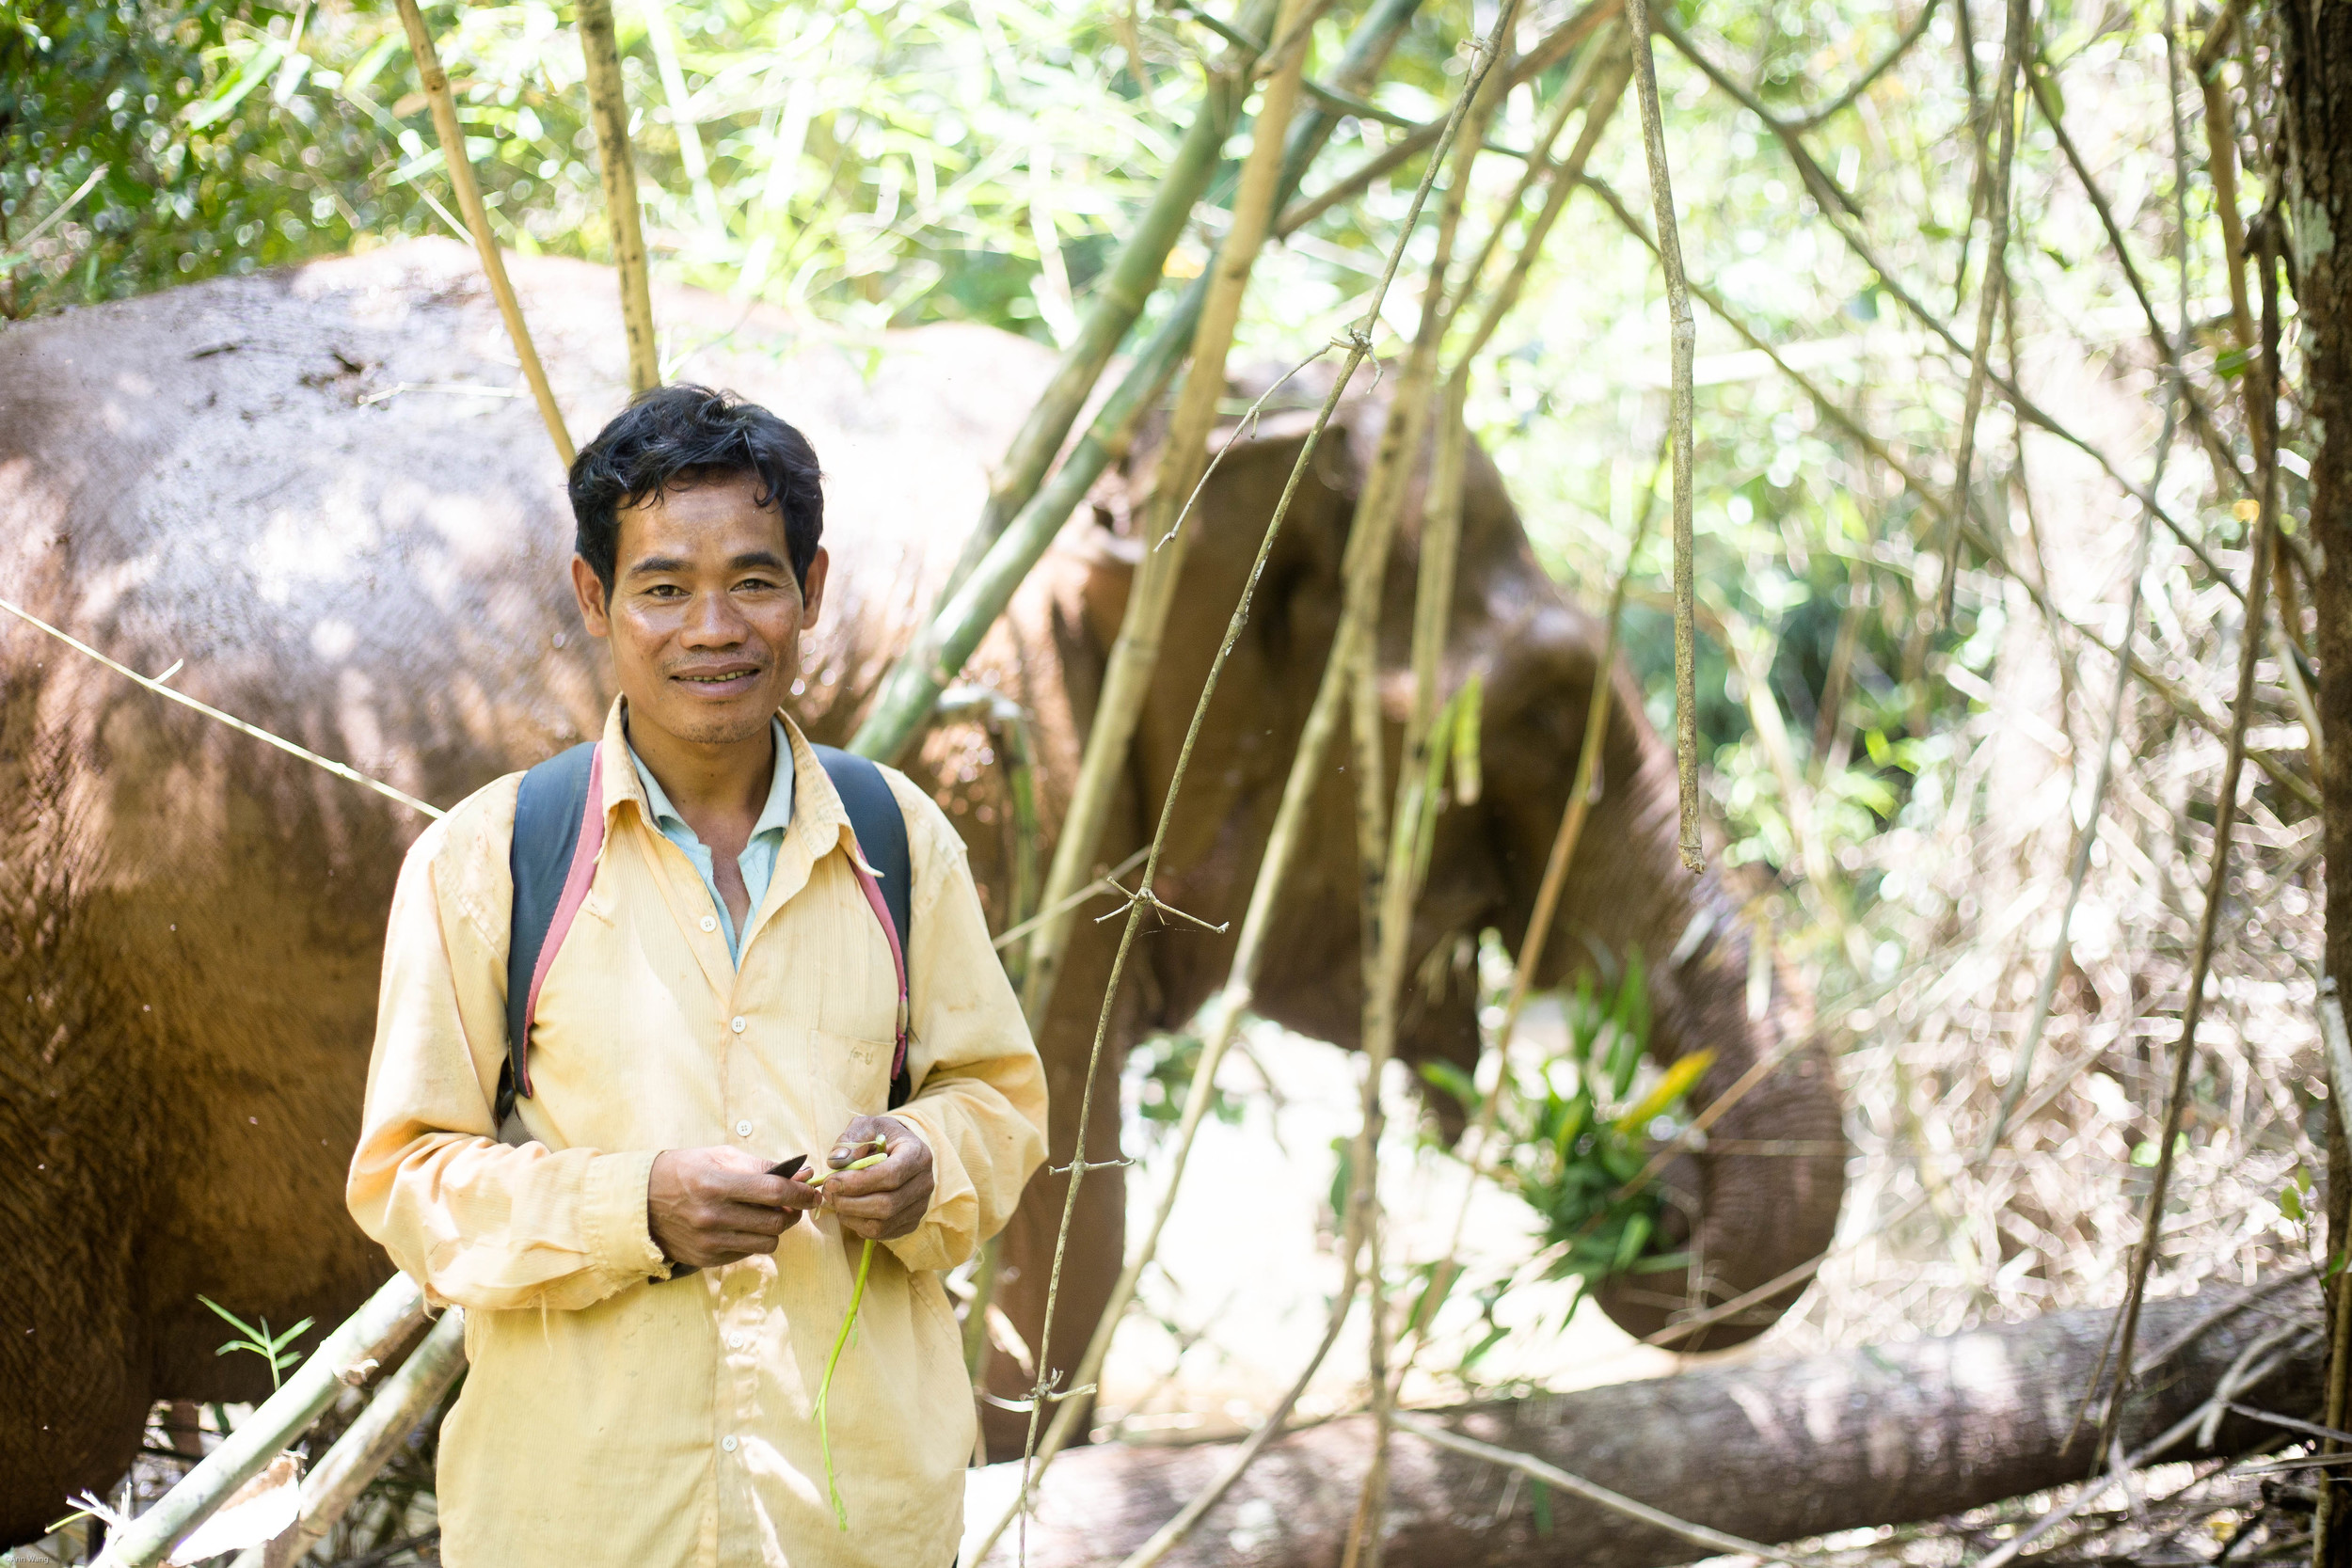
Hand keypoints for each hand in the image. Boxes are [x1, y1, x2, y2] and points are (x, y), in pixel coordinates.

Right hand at [648, 1146, 819, 1269]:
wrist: (638, 1203)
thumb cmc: (683, 1172)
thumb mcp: (718, 1156)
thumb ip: (760, 1166)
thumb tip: (802, 1174)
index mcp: (717, 1184)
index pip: (774, 1191)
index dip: (800, 1193)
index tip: (812, 1192)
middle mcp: (714, 1216)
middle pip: (776, 1221)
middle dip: (792, 1212)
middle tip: (791, 1204)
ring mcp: (709, 1242)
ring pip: (768, 1243)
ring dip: (775, 1229)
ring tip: (766, 1216)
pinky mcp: (706, 1259)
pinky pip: (747, 1253)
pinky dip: (753, 1241)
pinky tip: (741, 1227)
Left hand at [818, 1115, 932, 1240]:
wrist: (899, 1151)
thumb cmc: (881, 1138)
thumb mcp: (866, 1126)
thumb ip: (851, 1139)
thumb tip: (836, 1161)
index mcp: (917, 1155)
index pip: (890, 1175)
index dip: (857, 1182)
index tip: (830, 1181)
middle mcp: (924, 1183)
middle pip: (886, 1205)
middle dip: (850, 1203)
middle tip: (827, 1193)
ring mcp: (920, 1206)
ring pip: (882, 1224)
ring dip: (851, 1216)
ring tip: (835, 1201)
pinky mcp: (910, 1223)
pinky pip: (881, 1233)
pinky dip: (858, 1225)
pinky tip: (848, 1210)